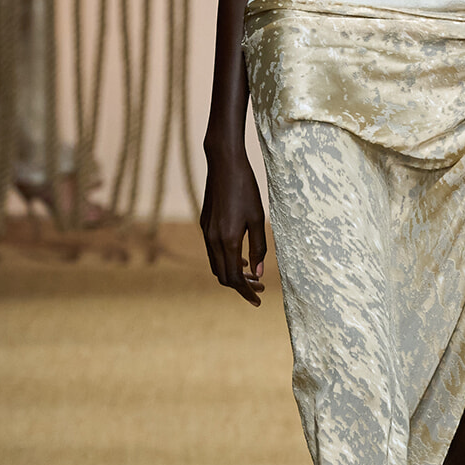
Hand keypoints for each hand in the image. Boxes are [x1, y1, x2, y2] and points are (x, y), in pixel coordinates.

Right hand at [200, 140, 266, 305]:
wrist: (224, 163)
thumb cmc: (246, 189)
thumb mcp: (258, 219)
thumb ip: (258, 248)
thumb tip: (259, 273)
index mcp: (227, 241)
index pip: (234, 279)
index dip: (246, 292)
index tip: (258, 300)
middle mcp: (213, 240)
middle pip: (223, 276)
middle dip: (241, 286)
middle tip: (260, 287)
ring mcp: (206, 232)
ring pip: (216, 265)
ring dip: (232, 274)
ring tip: (252, 275)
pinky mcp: (205, 224)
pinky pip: (212, 252)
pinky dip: (225, 261)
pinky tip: (240, 256)